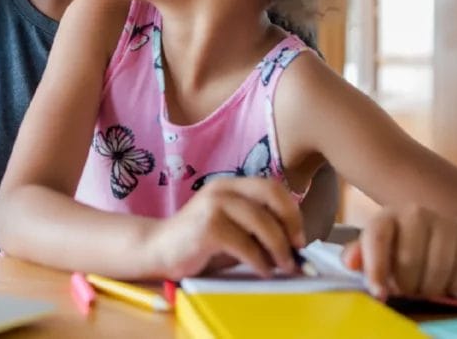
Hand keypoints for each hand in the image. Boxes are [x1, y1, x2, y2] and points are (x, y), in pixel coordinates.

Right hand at [145, 177, 305, 279]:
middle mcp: (222, 188)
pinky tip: (263, 271)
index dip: (291, 211)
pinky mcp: (207, 227)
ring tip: (285, 266)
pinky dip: (260, 260)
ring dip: (279, 247)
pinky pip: (245, 244)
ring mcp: (213, 205)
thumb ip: (257, 228)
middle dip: (290, 223)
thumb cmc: (198, 244)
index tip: (299, 238)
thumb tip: (293, 244)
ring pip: (261, 221)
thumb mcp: (232, 229)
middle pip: (270, 194)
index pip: (271, 187)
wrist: (157, 250)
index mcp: (230, 185)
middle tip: (297, 250)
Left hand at [342, 205, 456, 298]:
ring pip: (435, 273)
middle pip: (408, 262)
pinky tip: (443, 280)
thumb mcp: (378, 250)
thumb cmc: (402, 247)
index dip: (376, 268)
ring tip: (422, 285)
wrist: (446, 235)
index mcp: (387, 216)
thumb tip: (350, 263)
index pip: (377, 238)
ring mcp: (445, 224)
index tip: (379, 293)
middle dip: (405, 285)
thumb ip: (361, 256)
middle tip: (404, 287)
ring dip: (427, 289)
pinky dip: (450, 287)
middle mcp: (415, 214)